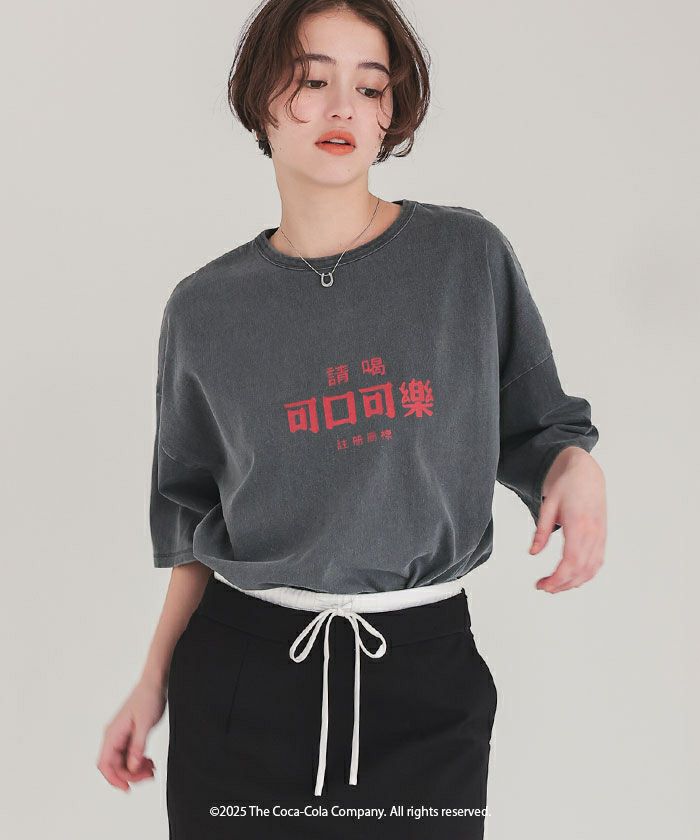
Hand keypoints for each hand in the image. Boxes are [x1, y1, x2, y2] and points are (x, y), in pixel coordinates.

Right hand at [96, 674, 166, 790]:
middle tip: (149, 776)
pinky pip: (130, 755)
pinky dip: (139, 762)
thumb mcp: (145, 724)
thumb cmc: (147, 698)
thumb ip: (138, 747)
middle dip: (131, 775)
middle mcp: (113, 737)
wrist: (154, 684)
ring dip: (136, 770)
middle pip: (116, 766)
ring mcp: (121, 737)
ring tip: (152, 769)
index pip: (105, 764)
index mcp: (112, 734)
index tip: (127, 788)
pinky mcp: (130, 736)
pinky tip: (149, 762)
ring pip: (124, 762)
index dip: (114, 779)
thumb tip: (132, 767)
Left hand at [530, 447, 606, 592]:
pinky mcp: (603, 537)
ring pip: (591, 569)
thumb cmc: (567, 486)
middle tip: (543, 587)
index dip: (557, 578)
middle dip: (562, 584)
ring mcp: (601, 536)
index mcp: (579, 525)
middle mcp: (593, 533)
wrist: (587, 474)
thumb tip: (533, 553)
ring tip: (555, 585)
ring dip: (574, 582)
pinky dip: (586, 574)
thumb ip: (541, 531)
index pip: (571, 561)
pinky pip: (597, 562)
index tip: (542, 585)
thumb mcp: (548, 506)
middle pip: (581, 570)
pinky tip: (572, 578)